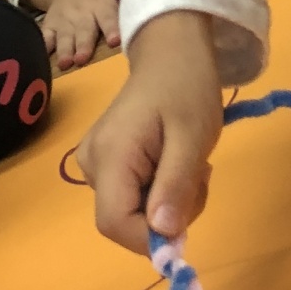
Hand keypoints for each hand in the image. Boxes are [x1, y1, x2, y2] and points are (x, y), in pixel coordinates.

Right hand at [33, 0, 121, 70]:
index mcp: (101, 2)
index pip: (108, 15)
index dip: (111, 27)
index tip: (115, 40)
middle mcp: (82, 13)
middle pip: (84, 30)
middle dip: (83, 44)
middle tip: (82, 58)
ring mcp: (64, 21)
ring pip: (64, 37)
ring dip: (65, 50)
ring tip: (66, 63)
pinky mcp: (50, 26)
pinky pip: (44, 36)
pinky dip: (42, 47)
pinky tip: (40, 59)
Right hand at [78, 9, 222, 253]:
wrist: (172, 51)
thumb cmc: (186, 87)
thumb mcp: (193, 137)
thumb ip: (176, 186)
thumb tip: (164, 236)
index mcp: (110, 156)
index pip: (115, 224)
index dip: (150, 238)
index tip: (188, 221)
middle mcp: (91, 163)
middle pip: (124, 221)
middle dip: (166, 216)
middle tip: (198, 178)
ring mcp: (94, 162)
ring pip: (130, 211)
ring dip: (168, 202)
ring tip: (190, 165)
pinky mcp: (104, 161)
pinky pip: (131, 195)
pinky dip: (159, 191)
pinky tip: (173, 163)